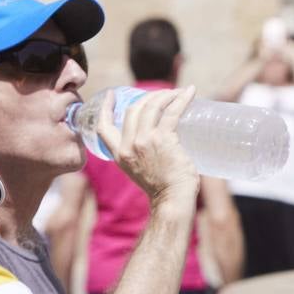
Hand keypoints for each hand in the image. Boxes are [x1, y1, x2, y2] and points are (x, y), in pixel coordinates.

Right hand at [97, 86, 199, 215]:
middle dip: (148, 96)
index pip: (104, 127)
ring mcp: (144, 141)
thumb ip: (140, 156)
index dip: (106, 108)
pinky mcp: (163, 139)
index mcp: (119, 154)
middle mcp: (128, 145)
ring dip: (166, 95)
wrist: (172, 201)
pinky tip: (189, 92)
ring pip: (152, 106)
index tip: (111, 95)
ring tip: (179, 93)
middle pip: (133, 109)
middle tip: (164, 95)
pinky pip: (172, 111)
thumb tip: (156, 142)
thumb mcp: (140, 171)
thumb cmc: (163, 189)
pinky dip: (181, 99)